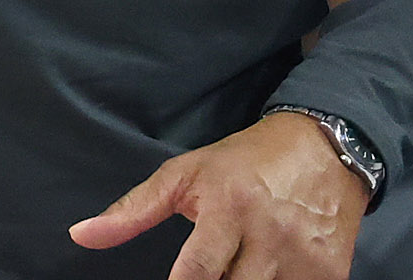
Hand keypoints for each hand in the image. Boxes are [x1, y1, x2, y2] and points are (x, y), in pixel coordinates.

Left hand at [71, 112, 368, 279]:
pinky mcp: (332, 273)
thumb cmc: (245, 162)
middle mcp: (269, 234)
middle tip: (213, 271)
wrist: (325, 146)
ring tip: (236, 266)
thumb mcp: (186, 174)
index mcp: (228, 206)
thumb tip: (80, 236)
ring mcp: (304, 257)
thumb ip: (133, 210)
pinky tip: (267, 272)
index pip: (195, 273)